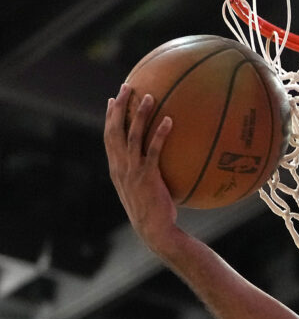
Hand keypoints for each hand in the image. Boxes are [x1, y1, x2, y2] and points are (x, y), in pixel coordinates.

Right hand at [104, 84, 178, 250]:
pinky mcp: (148, 177)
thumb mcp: (142, 190)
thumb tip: (158, 163)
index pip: (108, 137)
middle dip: (119, 107)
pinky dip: (160, 134)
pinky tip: (169, 121)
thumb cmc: (153, 213)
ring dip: (139, 115)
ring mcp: (133, 171)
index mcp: (116, 168)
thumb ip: (144, 174)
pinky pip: (154, 151)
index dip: (109, 117)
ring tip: (149, 97)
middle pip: (114, 130)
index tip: (112, 100)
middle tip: (127, 87)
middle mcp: (120, 167)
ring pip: (132, 136)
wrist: (154, 231)